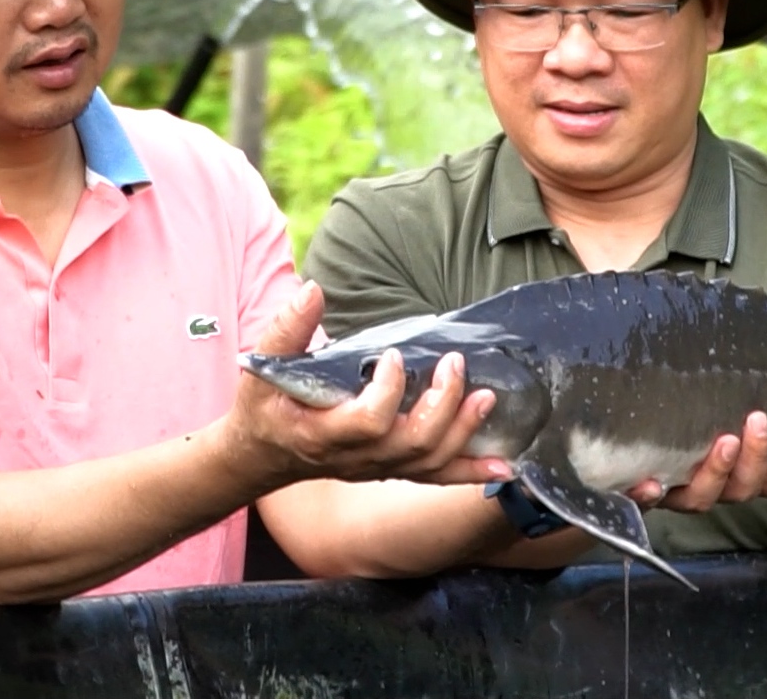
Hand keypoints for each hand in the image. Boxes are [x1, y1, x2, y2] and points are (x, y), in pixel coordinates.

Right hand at [227, 282, 511, 489]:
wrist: (261, 456)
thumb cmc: (263, 407)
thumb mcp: (261, 367)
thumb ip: (286, 329)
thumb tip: (313, 290)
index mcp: (323, 433)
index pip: (368, 423)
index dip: (388, 392)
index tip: (394, 355)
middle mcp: (356, 458)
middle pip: (412, 443)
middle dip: (442, 404)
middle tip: (454, 364)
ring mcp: (377, 468)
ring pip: (430, 461)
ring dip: (463, 429)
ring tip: (486, 396)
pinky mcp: (392, 469)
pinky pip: (436, 476)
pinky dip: (472, 471)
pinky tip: (505, 463)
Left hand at [626, 411, 766, 513]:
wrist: (640, 450)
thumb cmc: (708, 434)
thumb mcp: (757, 444)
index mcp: (743, 477)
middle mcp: (715, 488)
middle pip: (743, 488)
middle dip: (756, 458)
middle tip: (759, 421)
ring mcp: (680, 490)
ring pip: (703, 495)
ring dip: (716, 471)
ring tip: (724, 441)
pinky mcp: (644, 490)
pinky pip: (646, 499)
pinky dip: (649, 494)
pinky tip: (650, 482)